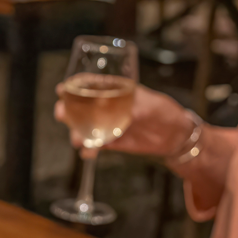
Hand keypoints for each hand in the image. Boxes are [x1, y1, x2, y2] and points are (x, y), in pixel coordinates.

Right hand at [54, 83, 192, 156]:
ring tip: (77, 139)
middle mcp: (108, 106)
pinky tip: (88, 153)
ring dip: (76, 131)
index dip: (75, 85)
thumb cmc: (164, 112)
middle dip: (67, 109)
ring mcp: (108, 124)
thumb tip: (114, 107)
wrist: (175, 138)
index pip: (91, 84)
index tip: (63, 88)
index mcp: (116, 90)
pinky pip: (95, 144)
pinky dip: (89, 149)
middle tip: (62, 113)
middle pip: (80, 106)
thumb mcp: (149, 104)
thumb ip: (130, 107)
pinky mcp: (111, 141)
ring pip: (84, 126)